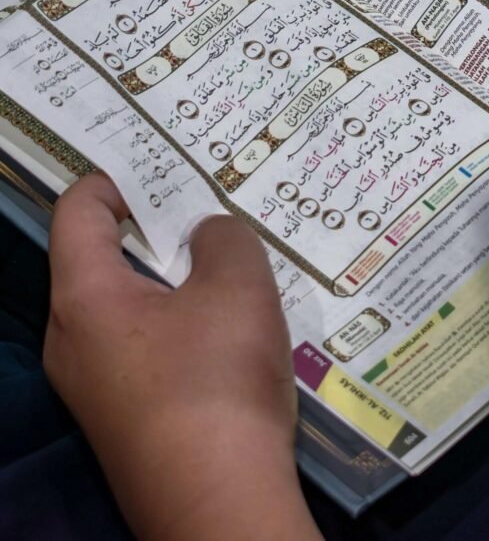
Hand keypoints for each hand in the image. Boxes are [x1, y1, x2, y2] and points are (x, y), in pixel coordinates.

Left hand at [43, 174, 321, 539]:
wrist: (218, 498)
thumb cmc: (218, 377)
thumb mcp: (238, 285)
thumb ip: (222, 237)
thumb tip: (205, 238)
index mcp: (84, 297)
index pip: (78, 211)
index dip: (115, 177)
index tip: (164, 167)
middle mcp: (72, 339)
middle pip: (100, 257)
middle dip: (153, 227)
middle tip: (206, 209)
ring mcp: (93, 385)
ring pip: (126, 304)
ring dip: (173, 276)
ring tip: (227, 263)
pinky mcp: (123, 416)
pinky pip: (141, 345)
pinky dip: (177, 320)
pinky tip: (228, 327)